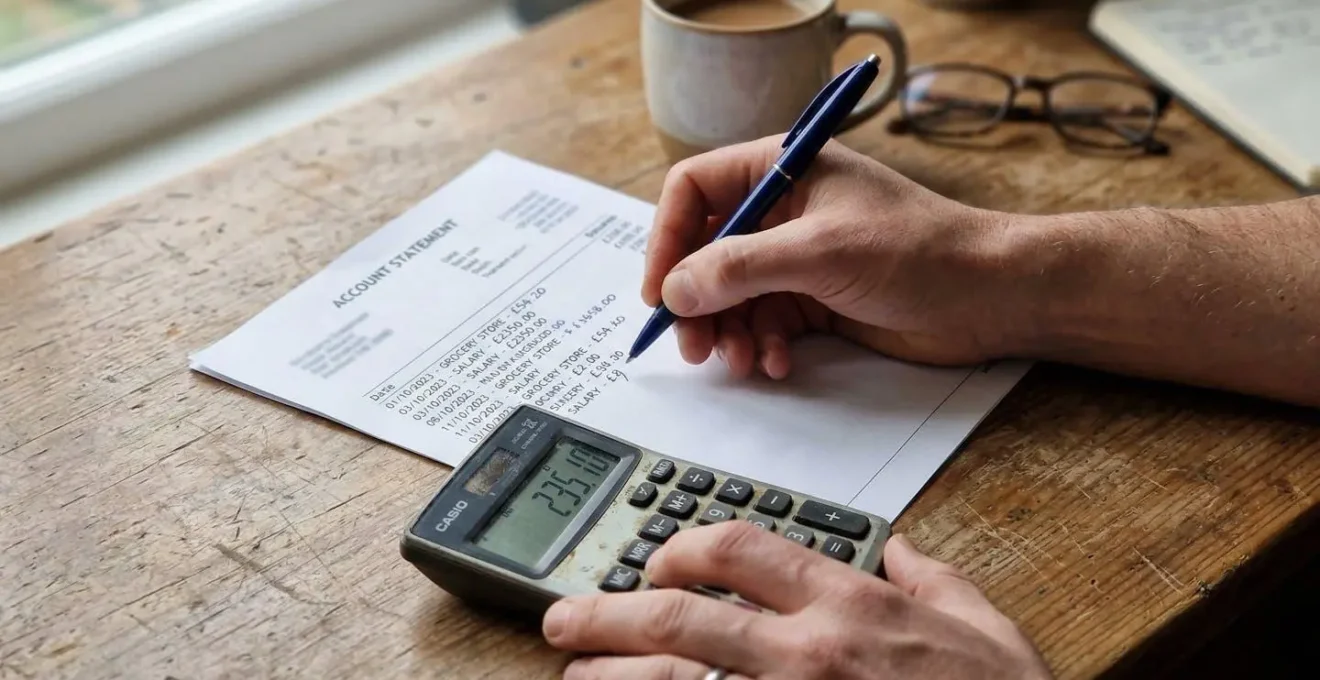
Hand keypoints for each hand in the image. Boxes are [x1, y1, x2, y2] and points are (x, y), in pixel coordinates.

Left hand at [542, 522, 1052, 679]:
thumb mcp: (986, 623)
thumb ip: (934, 578)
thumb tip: (902, 550)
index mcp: (850, 603)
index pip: (739, 547)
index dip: (680, 547)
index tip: (657, 562)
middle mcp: (809, 654)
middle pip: (681, 615)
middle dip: (608, 613)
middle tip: (564, 619)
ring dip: (614, 678)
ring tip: (577, 676)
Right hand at [643, 137, 1025, 378]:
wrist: (991, 297)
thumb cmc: (920, 251)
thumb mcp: (820, 253)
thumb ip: (740, 268)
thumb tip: (675, 290)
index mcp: (782, 169)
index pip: (694, 190)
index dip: (668, 239)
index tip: (661, 292)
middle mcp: (783, 209)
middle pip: (705, 250)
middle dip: (696, 301)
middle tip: (694, 345)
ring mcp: (798, 256)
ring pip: (731, 294)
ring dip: (728, 331)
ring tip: (740, 361)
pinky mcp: (816, 298)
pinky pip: (764, 322)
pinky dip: (762, 345)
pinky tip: (778, 363)